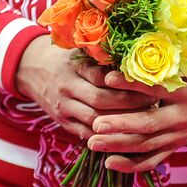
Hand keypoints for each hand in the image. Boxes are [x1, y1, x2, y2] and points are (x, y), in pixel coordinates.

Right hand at [14, 36, 157, 140]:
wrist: (33, 70)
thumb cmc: (69, 57)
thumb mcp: (82, 50)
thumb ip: (105, 55)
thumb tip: (140, 58)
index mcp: (75, 66)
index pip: (104, 76)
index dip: (128, 82)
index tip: (149, 83)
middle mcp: (68, 87)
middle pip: (100, 99)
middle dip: (129, 103)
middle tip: (153, 102)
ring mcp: (63, 107)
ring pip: (94, 119)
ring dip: (120, 122)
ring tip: (143, 119)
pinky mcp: (62, 122)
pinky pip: (85, 133)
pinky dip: (105, 136)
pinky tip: (125, 134)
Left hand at [88, 60, 186, 172]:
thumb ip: (168, 63)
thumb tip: (131, 50)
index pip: (156, 88)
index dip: (132, 83)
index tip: (107, 78)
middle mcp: (183, 115)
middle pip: (149, 123)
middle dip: (121, 125)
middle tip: (96, 123)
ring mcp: (180, 134)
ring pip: (146, 144)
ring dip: (118, 145)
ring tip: (92, 142)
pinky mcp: (177, 145)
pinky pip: (153, 160)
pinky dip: (131, 164)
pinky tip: (109, 162)